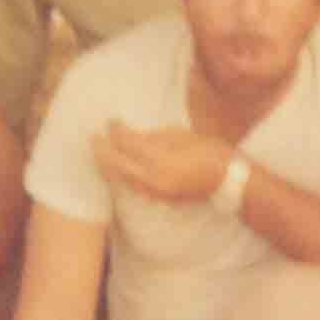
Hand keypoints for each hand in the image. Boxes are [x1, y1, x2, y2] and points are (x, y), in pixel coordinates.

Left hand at [91, 122, 230, 203]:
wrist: (225, 180)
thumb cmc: (207, 150)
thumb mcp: (180, 135)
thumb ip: (151, 136)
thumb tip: (128, 134)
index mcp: (160, 160)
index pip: (127, 144)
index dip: (115, 130)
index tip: (110, 120)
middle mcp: (152, 179)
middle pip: (116, 165)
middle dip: (102, 150)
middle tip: (93, 137)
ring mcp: (153, 192)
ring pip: (120, 179)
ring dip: (107, 165)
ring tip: (99, 151)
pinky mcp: (157, 199)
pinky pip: (131, 186)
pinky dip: (120, 176)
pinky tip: (115, 168)